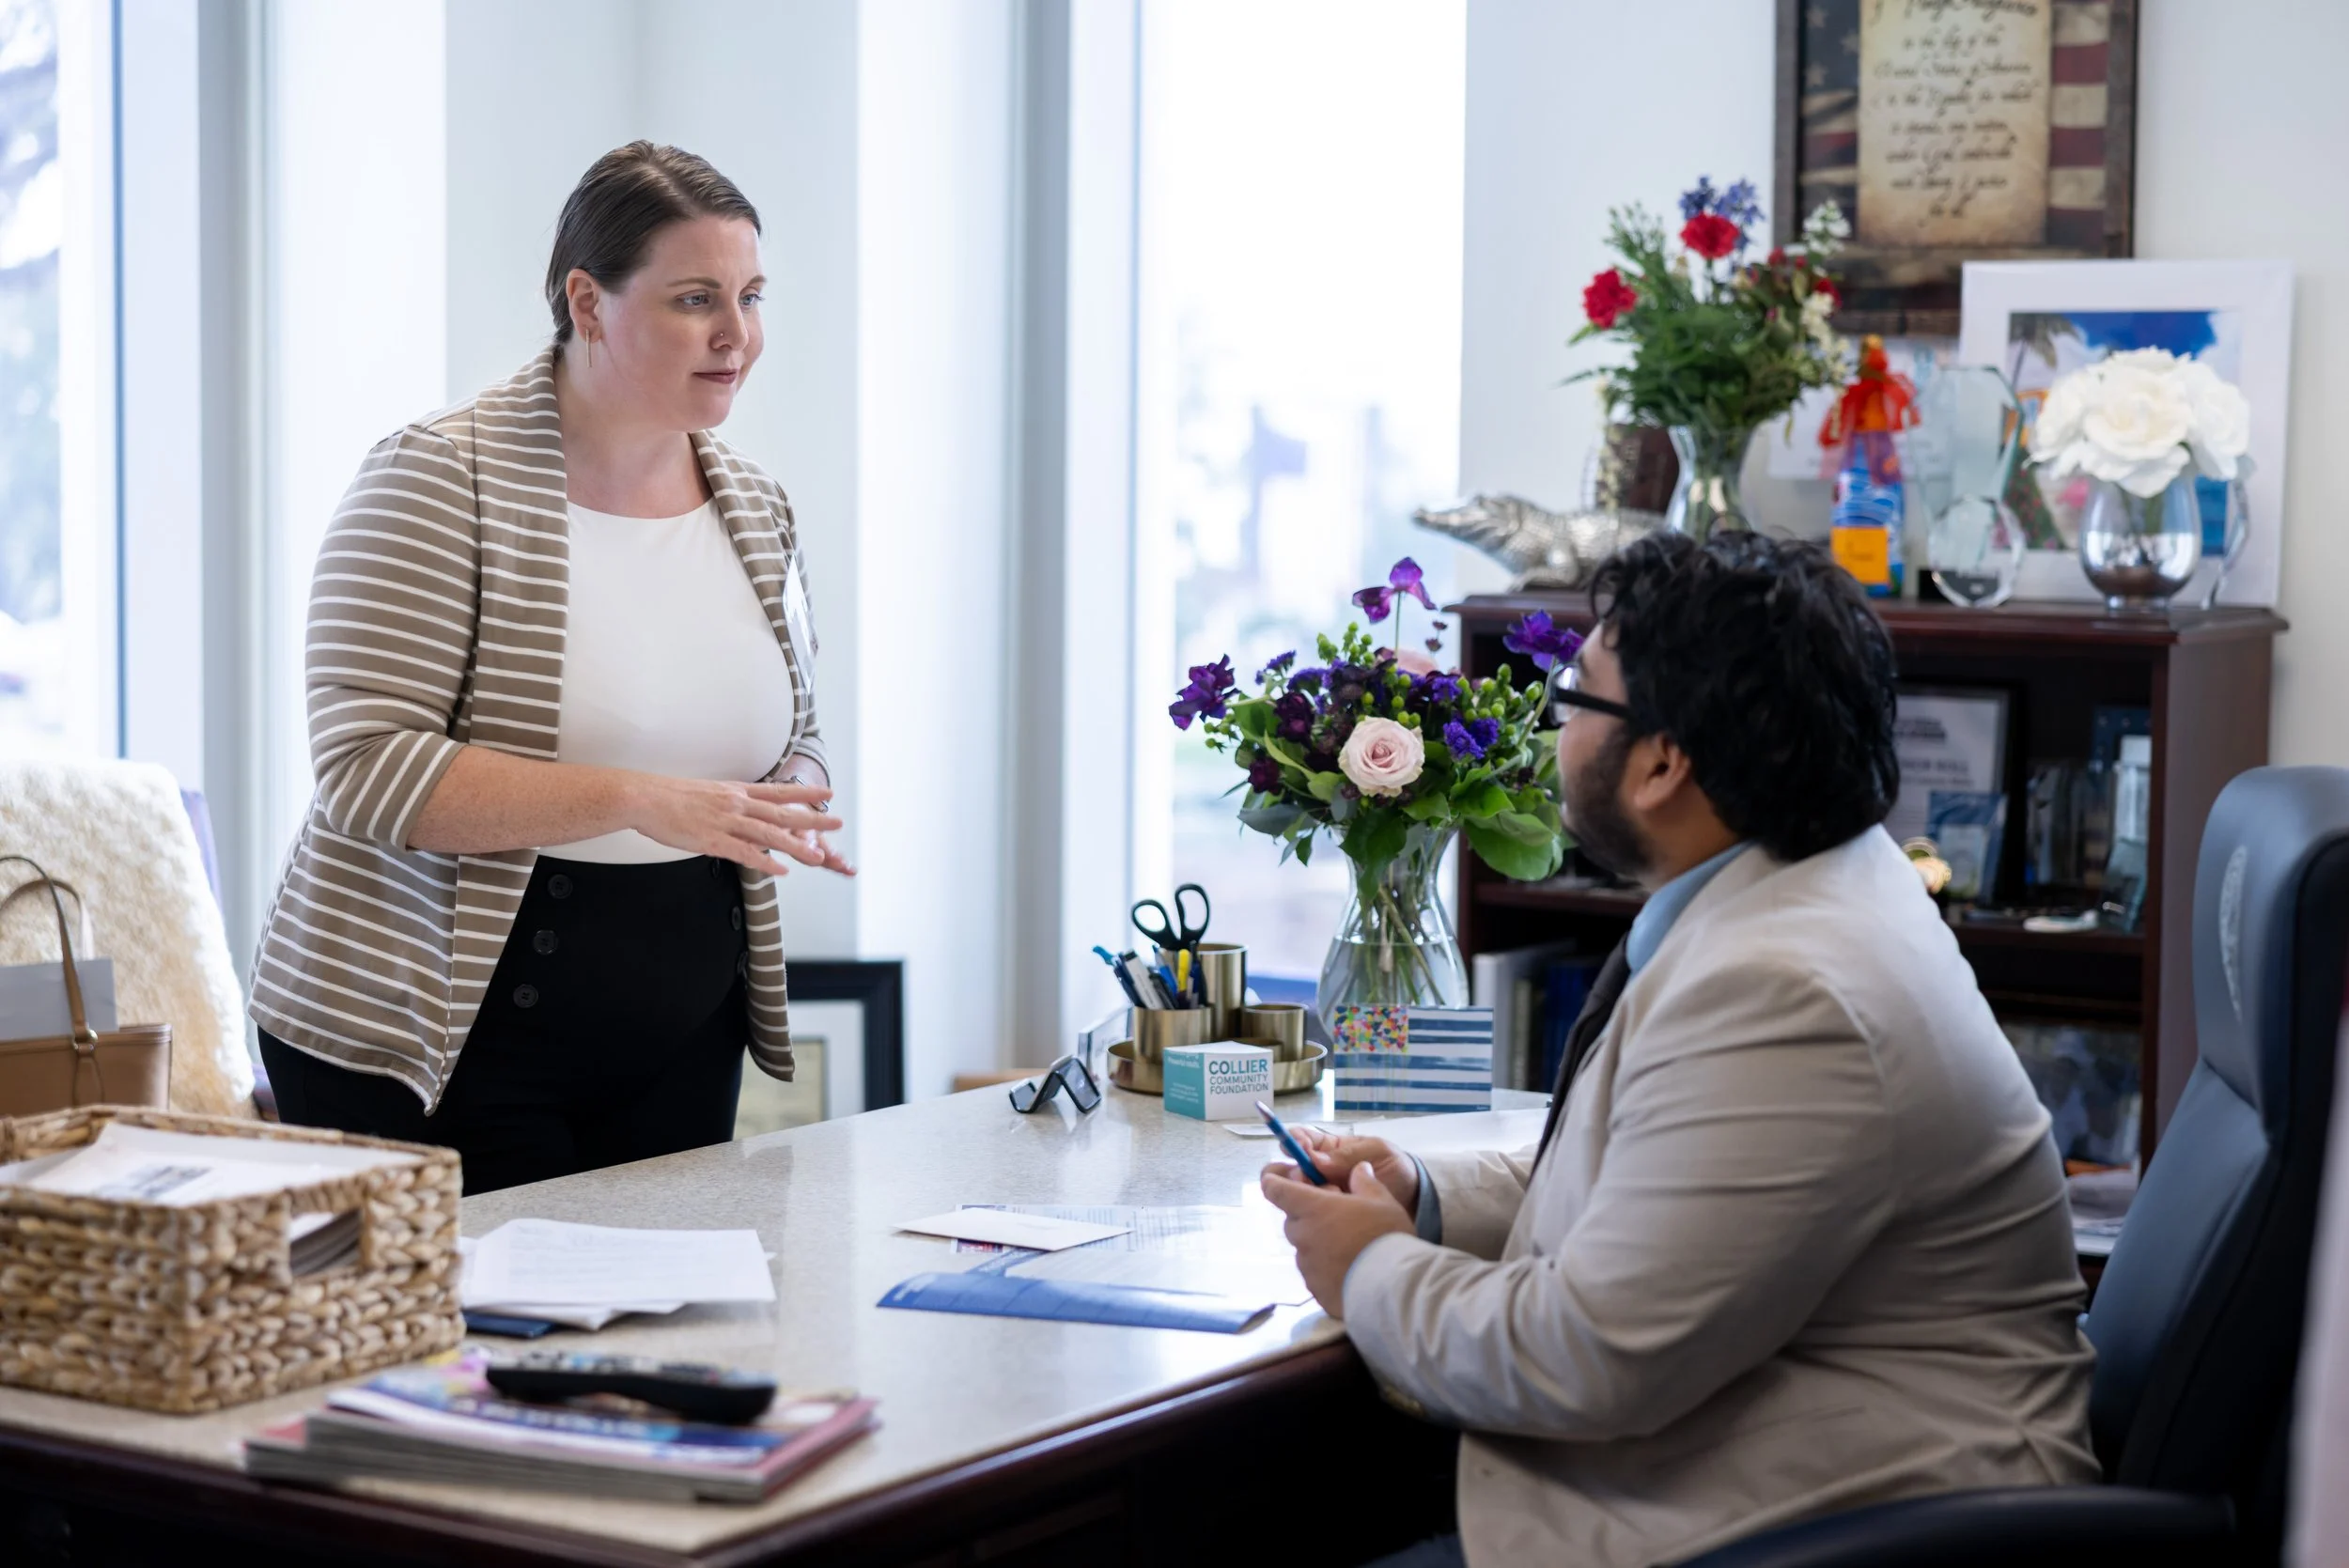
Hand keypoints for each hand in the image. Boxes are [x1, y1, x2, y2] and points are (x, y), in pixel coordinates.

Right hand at [625, 777, 852, 876]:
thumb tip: (743, 812)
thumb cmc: (671, 796)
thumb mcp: (707, 792)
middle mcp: (736, 804)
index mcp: (736, 791)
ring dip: (795, 847)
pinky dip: (764, 862)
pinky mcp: (712, 840)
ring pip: (768, 835)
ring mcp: (726, 821)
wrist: (645, 797)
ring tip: (817, 856)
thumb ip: (729, 803)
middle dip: (812, 819)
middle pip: (781, 813)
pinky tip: (780, 871)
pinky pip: (743, 853)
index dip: (805, 792)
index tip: (828, 793)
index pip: (778, 791)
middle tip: (837, 822)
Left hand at [1259, 1159, 1414, 1317]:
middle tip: (1336, 1217)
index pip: (1275, 1190)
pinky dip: (1325, 1269)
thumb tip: (1359, 1169)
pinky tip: (1348, 1270)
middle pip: (1293, 1219)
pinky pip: (1314, 1273)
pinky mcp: (1315, 1289)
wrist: (1393, 1287)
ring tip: (1348, 1248)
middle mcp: (1303, 1235)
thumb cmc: (1386, 1236)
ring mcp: (1307, 1265)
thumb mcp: (1382, 1201)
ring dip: (1317, 1243)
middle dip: (1308, 1215)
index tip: (1277, 1181)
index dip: (1274, 1183)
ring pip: (1304, 1248)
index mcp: (1313, 1208)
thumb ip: (1365, 1182)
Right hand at [1288, 1128, 1418, 1214]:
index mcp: (1330, 1149)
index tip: (1295, 1146)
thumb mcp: (1376, 1151)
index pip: (1302, 1140)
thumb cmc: (1395, 1167)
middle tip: (1301, 1176)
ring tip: (1319, 1195)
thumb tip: (1316, 1160)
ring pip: (1296, 1195)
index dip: (1293, 1141)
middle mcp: (1320, 1173)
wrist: (1413, 1198)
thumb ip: (1348, 1156)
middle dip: (1289, 1172)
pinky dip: (1311, 1214)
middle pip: (1290, 1170)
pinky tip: (1322, 1213)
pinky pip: (1310, 1215)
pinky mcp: (1329, 1217)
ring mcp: (1324, 1196)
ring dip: (1301, 1194)